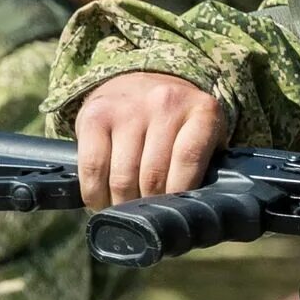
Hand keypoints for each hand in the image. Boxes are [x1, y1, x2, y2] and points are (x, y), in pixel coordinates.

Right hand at [73, 72, 227, 210]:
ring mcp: (127, 108)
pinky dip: (95, 193)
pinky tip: (101, 199)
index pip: (188, 160)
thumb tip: (195, 210)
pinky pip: (93, 168)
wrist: (139, 83)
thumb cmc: (177, 123)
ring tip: (125, 212)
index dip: (178, 194)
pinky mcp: (95, 116)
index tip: (171, 211)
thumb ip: (205, 166)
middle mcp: (164, 103)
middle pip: (153, 176)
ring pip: (123, 178)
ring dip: (121, 204)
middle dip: (148, 206)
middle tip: (146, 217)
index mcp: (202, 110)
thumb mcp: (202, 135)